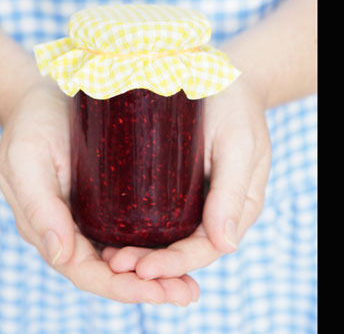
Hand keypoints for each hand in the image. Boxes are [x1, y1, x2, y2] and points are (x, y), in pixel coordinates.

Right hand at [0, 81, 201, 304]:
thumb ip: (38, 205)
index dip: (120, 287)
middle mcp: (74, 229)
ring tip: (191, 285)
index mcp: (49, 228)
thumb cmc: (32, 122)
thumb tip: (61, 256)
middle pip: (111, 271)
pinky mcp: (113, 198)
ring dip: (159, 274)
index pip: (85, 271)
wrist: (46, 91)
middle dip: (148, 287)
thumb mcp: (26, 158)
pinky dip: (160, 245)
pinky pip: (136, 230)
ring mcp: (94, 215)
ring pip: (127, 255)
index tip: (157, 292)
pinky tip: (187, 247)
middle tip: (187, 294)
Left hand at [101, 76, 271, 281]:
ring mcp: (187, 198)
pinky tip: (104, 233)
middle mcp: (210, 209)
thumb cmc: (233, 105)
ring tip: (105, 258)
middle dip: (149, 264)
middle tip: (114, 265)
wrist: (215, 72)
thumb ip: (233, 190)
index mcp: (235, 208)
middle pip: (180, 249)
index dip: (176, 264)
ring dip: (136, 252)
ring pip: (163, 238)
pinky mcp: (166, 183)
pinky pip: (150, 215)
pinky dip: (131, 230)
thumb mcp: (238, 143)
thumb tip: (226, 245)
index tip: (143, 270)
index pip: (205, 249)